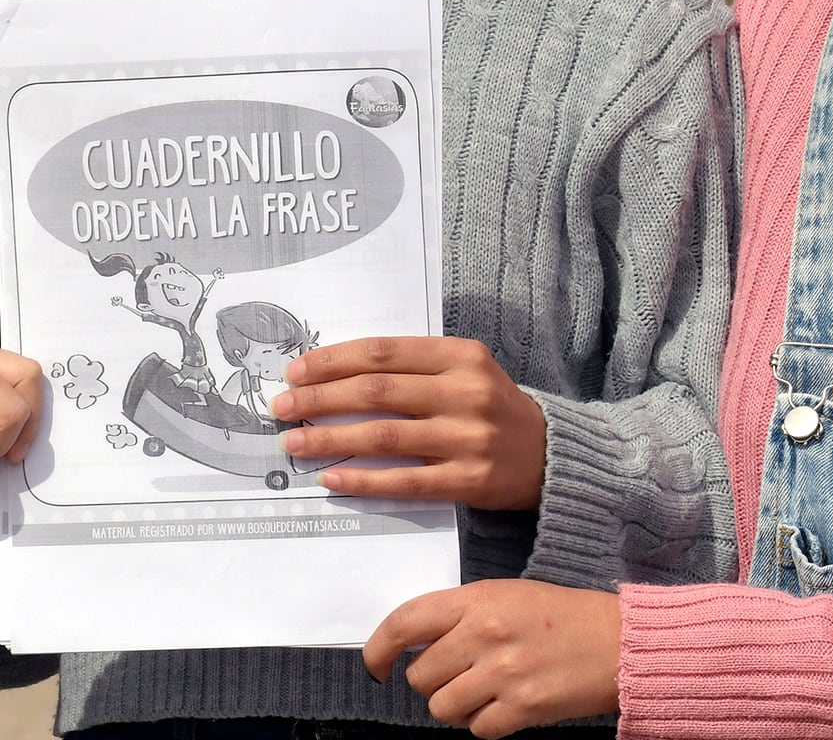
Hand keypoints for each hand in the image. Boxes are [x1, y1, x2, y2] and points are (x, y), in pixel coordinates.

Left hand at [273, 336, 546, 507]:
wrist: (551, 456)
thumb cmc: (492, 408)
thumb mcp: (465, 371)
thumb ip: (413, 368)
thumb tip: (335, 375)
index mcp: (461, 355)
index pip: (382, 351)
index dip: (332, 360)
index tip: (296, 371)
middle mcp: (465, 392)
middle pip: (376, 391)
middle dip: (319, 399)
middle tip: (281, 406)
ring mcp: (469, 437)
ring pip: (384, 436)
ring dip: (330, 439)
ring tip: (294, 443)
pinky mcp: (469, 480)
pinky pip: (404, 480)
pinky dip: (363, 480)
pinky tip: (331, 480)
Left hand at [365, 580, 620, 737]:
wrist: (617, 641)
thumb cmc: (560, 615)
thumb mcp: (505, 595)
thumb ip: (459, 614)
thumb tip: (413, 644)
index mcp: (476, 600)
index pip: (405, 623)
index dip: (378, 649)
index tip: (376, 665)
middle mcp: (484, 635)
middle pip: (421, 675)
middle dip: (432, 681)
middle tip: (459, 674)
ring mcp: (502, 673)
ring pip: (441, 707)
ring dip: (456, 706)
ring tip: (482, 692)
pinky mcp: (522, 708)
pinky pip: (475, 729)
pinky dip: (483, 724)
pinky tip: (503, 706)